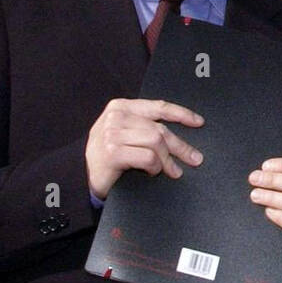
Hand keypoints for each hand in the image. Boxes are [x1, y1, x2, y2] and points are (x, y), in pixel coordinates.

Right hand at [85, 99, 203, 200]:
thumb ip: (144, 126)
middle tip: (194, 159)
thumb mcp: (123, 133)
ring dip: (167, 160)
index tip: (198, 122)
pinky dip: (155, 167)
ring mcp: (113, 134)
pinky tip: (152, 172)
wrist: (82, 176)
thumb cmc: (107, 155)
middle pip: (160, 129)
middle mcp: (116, 117)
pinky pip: (148, 157)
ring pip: (156, 142)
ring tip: (171, 170)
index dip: (181, 114)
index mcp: (121, 106)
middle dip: (181, 146)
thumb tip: (177, 134)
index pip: (158, 106)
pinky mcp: (113, 152)